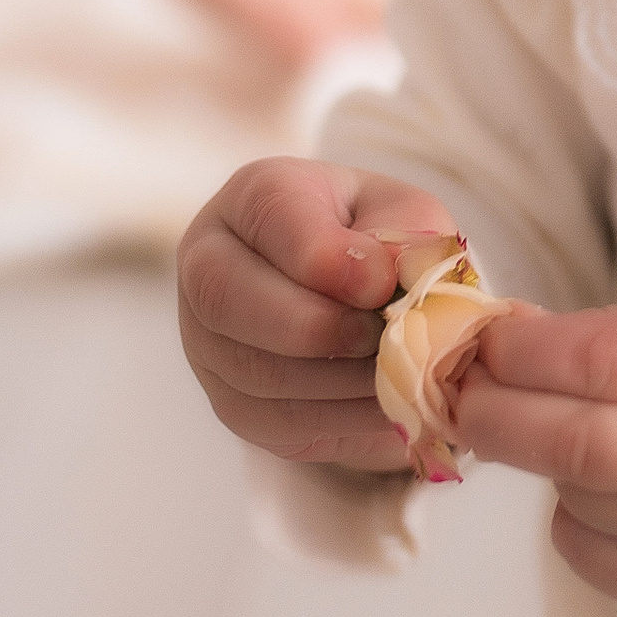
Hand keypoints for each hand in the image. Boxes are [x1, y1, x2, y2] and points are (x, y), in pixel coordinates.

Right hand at [176, 156, 433, 466]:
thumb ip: (406, 240)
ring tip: (395, 370)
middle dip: (316, 326)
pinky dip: (341, 417)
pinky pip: (277, 420)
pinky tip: (383, 401)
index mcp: (255, 196)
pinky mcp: (230, 403)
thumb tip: (388, 279)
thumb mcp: (408, 220)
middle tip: (381, 336)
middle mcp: (210, 262)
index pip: (268, 212)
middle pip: (227, 298)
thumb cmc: (383, 246)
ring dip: (338, 380)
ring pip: (254, 371)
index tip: (379, 283)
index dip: (323, 254)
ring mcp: (208, 340)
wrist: (368, 307)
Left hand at [453, 285, 616, 616]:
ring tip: (551, 425)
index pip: (613, 359)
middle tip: (464, 390)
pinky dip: (568, 514)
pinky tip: (597, 487)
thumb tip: (517, 339)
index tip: (489, 340)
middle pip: (579, 440)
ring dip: (539, 457)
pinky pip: (587, 552)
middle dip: (498, 412)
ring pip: (577, 494)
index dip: (531, 352)